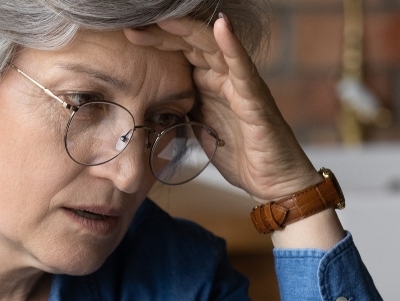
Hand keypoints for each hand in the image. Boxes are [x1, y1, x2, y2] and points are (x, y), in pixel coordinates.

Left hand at [124, 15, 319, 202]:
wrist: (273, 183)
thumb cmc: (241, 156)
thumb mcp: (198, 130)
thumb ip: (181, 112)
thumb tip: (149, 106)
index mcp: (209, 85)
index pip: (180, 54)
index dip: (155, 43)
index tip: (125, 38)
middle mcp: (225, 78)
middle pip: (192, 44)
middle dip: (163, 33)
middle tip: (133, 26)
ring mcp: (241, 85)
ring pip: (214, 47)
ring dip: (189, 31)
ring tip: (165, 18)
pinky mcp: (256, 99)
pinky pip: (243, 68)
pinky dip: (232, 45)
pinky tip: (221, 25)